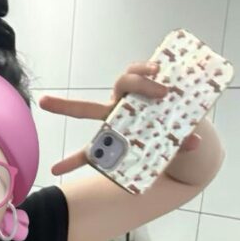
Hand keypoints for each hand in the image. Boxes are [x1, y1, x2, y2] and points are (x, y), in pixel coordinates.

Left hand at [40, 61, 201, 176]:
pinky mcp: (142, 80)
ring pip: (121, 85)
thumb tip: (195, 143)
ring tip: (163, 92)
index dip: (72, 161)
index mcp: (117, 136)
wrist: (184, 123)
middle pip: (86, 109)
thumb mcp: (174, 147)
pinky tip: (159, 69)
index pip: (90, 153)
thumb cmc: (170, 140)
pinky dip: (146, 70)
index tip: (54, 170)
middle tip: (44, 102)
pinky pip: (138, 70)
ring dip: (140, 86)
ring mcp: (126, 96)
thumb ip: (181, 147)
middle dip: (64, 106)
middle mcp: (115, 113)